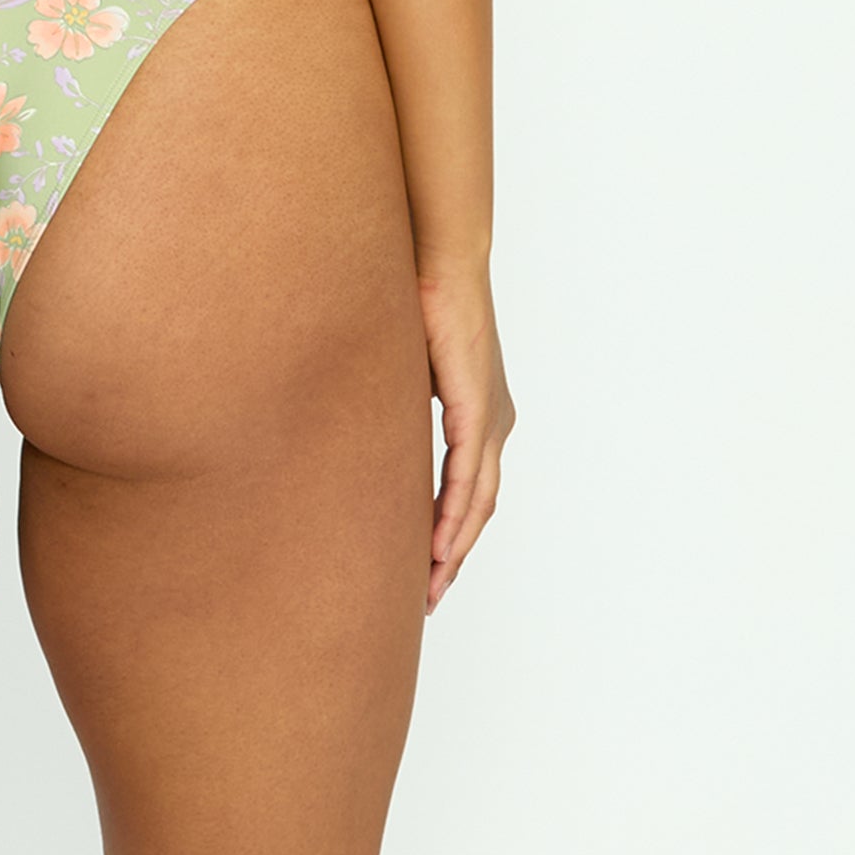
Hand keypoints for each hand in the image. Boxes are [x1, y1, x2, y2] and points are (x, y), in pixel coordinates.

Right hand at [418, 261, 515, 613]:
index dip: (447, 529)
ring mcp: (492, 418)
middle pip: (479, 506)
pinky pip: (469, 480)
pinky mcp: (479, 411)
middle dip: (454, 555)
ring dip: (455, 548)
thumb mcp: (403, 368)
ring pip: (478, 503)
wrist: (439, 258)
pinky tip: (439, 548)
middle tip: (429, 596)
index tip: (425, 565)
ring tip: (431, 587)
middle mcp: (495, 421)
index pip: (468, 486)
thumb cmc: (417, 298)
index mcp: (480, 411)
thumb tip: (359, 425)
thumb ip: (392, 404)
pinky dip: (454, 518)